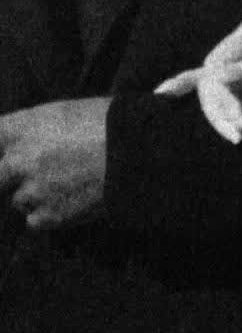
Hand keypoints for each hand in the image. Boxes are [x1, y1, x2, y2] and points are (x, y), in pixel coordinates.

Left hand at [0, 97, 108, 229]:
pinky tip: (73, 200)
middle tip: (39, 172)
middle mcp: (19, 159)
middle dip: (9, 177)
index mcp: (23, 127)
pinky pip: (35, 220)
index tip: (9, 154)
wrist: (139, 153)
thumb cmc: (110, 123)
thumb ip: (36, 128)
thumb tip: (26, 142)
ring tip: (67, 184)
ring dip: (35, 196)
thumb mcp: (66, 112)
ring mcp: (31, 190)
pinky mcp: (48, 216)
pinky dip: (50, 214)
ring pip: (18, 199)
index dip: (3, 148)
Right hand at [155, 18, 241, 144]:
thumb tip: (217, 79)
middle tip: (240, 135)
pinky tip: (166, 94)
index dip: (220, 97)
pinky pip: (231, 99)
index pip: (215, 69)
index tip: (238, 124)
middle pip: (213, 84)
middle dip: (225, 110)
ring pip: (227, 98)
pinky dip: (218, 108)